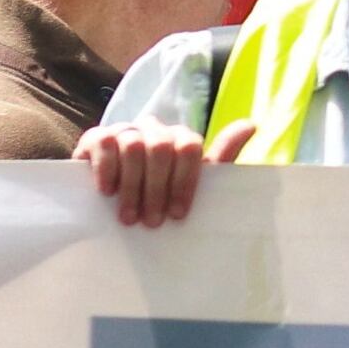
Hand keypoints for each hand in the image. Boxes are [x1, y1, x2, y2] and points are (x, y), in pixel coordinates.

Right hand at [76, 118, 251, 227]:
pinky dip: (108, 170)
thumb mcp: (192, 184)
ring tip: (129, 218)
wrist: (112, 202)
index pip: (189, 147)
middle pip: (162, 148)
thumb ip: (221, 157)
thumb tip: (251, 124)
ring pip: (134, 147)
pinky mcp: (97, 136)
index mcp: (180, 138)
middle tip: (151, 222)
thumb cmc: (158, 196)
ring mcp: (126, 130)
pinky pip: (105, 143)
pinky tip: (107, 193)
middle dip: (157, 190)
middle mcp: (154, 129)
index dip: (184, 182)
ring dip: (132, 187)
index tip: (178, 215)